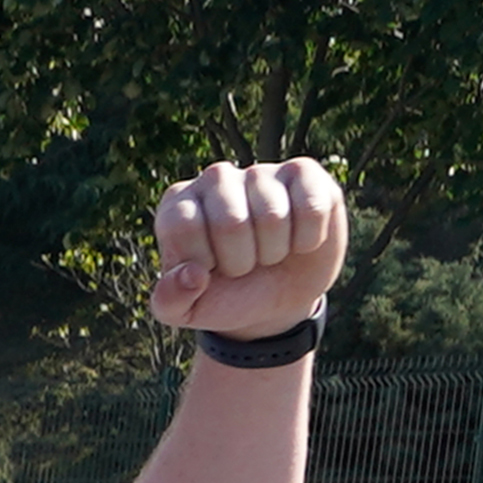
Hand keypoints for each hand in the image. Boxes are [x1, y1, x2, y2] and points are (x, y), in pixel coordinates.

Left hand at [147, 157, 346, 342]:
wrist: (279, 297)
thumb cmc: (227, 295)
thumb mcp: (187, 310)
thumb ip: (170, 300)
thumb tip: (193, 274)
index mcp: (177, 205)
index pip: (183, 225)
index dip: (202, 261)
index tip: (208, 270)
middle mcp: (215, 178)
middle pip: (230, 221)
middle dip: (241, 260)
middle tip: (244, 264)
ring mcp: (260, 172)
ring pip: (273, 215)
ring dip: (274, 251)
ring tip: (269, 252)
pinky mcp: (303, 172)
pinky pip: (312, 206)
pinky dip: (308, 237)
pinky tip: (299, 239)